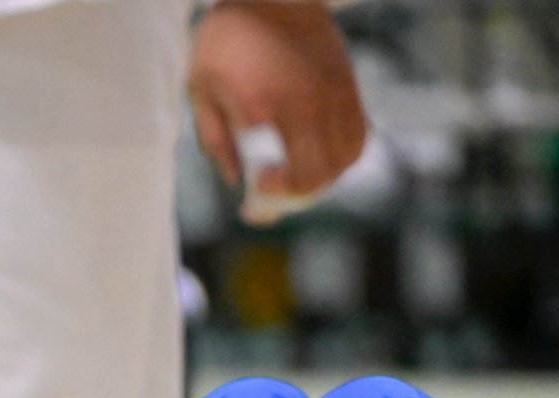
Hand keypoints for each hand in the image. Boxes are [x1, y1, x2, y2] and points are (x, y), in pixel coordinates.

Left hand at [189, 2, 367, 200]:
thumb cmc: (227, 39)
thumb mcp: (201, 88)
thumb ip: (215, 140)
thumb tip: (236, 180)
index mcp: (271, 107)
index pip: (293, 175)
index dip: (276, 197)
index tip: (254, 191)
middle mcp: (311, 103)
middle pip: (322, 175)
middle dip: (295, 196)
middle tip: (270, 193)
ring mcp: (336, 93)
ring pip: (346, 157)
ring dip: (322, 178)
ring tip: (293, 175)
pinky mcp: (348, 84)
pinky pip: (357, 134)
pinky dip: (341, 155)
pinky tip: (317, 156)